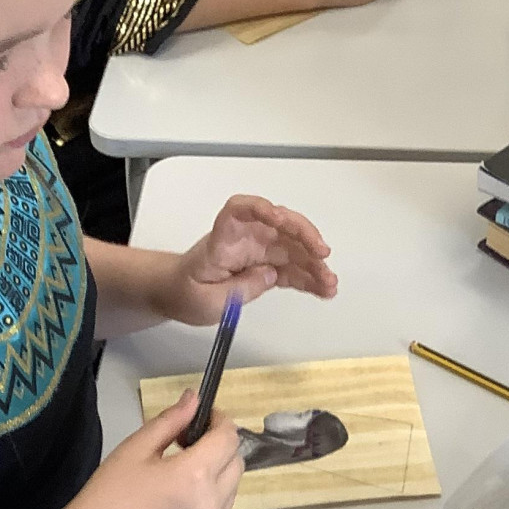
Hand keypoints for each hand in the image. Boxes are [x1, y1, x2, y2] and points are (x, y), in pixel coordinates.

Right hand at [67, 389, 243, 508]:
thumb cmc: (108, 494)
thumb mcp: (136, 448)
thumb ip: (170, 421)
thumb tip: (193, 400)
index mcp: (194, 475)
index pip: (228, 438)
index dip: (221, 422)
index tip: (206, 417)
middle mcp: (210, 504)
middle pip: (236, 464)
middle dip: (222, 447)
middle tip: (192, 443)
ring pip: (231, 491)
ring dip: (218, 474)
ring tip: (185, 472)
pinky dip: (209, 500)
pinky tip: (180, 500)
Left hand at [166, 195, 336, 323]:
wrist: (180, 294)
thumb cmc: (186, 291)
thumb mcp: (207, 300)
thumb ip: (239, 288)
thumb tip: (269, 275)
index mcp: (223, 239)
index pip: (240, 211)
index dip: (261, 209)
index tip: (279, 218)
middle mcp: (245, 238)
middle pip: (279, 225)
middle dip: (303, 235)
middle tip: (321, 254)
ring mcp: (259, 250)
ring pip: (293, 248)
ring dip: (314, 264)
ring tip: (329, 283)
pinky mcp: (267, 265)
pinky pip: (293, 268)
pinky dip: (309, 277)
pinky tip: (323, 288)